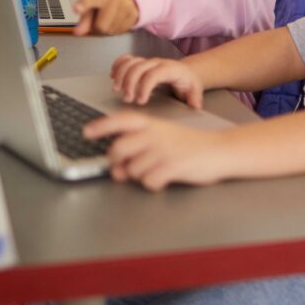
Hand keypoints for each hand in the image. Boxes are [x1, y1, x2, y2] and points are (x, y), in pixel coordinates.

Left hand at [73, 0, 138, 35]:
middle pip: (101, 26)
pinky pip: (120, 31)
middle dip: (96, 26)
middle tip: (98, 18)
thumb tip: (78, 32)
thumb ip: (84, 17)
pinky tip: (115, 18)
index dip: (83, 5)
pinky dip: (115, 28)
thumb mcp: (90, 1)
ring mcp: (127, 5)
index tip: (77, 8)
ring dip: (107, 28)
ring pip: (111, 31)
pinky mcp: (134, 14)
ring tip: (108, 16)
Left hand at [84, 111, 226, 190]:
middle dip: (116, 162)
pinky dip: (153, 183)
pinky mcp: (172, 166)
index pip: (120, 120)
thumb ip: (138, 148)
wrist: (218, 150)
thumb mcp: (163, 137)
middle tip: (123, 168)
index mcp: (151, 124)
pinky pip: (148, 181)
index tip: (87, 132)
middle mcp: (154, 134)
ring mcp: (162, 150)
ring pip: (131, 169)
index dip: (101, 126)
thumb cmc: (188, 145)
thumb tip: (118, 169)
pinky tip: (165, 177)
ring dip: (138, 175)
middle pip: (118, 149)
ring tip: (155, 170)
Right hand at [110, 55, 204, 107]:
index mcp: (170, 69)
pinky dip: (118, 65)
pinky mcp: (141, 63)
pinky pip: (126, 59)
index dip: (144, 86)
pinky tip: (113, 76)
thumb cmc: (188, 83)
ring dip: (120, 75)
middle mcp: (157, 63)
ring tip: (117, 90)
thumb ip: (195, 98)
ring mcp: (148, 61)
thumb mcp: (195, 90)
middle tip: (128, 99)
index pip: (153, 74)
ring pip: (130, 62)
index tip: (141, 101)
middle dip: (129, 83)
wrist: (186, 73)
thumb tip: (194, 105)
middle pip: (138, 67)